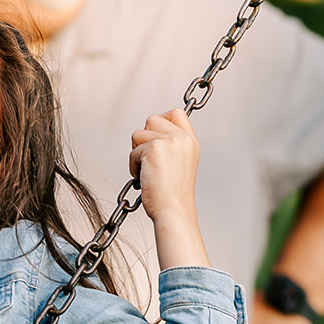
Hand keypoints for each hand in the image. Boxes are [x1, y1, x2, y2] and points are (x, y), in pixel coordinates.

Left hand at [129, 109, 199, 224]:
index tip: (155, 139)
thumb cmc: (172, 195)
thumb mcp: (179, 164)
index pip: (176, 113)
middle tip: (149, 161)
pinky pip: (133, 151)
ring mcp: (169, 141)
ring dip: (137, 154)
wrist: (172, 210)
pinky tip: (145, 179)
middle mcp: (182, 138)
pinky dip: (134, 166)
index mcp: (191, 142)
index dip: (162, 121)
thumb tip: (148, 133)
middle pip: (153, 119)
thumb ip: (170, 145)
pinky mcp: (154, 148)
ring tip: (148, 172)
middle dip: (144, 139)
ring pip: (138, 134)